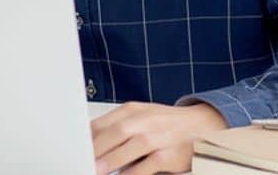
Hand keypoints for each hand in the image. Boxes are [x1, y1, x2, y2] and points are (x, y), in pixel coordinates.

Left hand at [90, 101, 227, 174]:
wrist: (203, 124)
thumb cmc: (167, 124)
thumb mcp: (141, 118)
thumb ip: (116, 128)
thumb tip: (89, 142)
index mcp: (133, 110)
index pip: (104, 122)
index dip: (87, 137)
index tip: (73, 149)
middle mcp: (146, 120)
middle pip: (116, 131)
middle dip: (96, 148)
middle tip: (79, 161)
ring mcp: (159, 136)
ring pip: (132, 146)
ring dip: (112, 160)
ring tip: (95, 170)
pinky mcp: (170, 154)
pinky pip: (148, 165)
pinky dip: (134, 173)